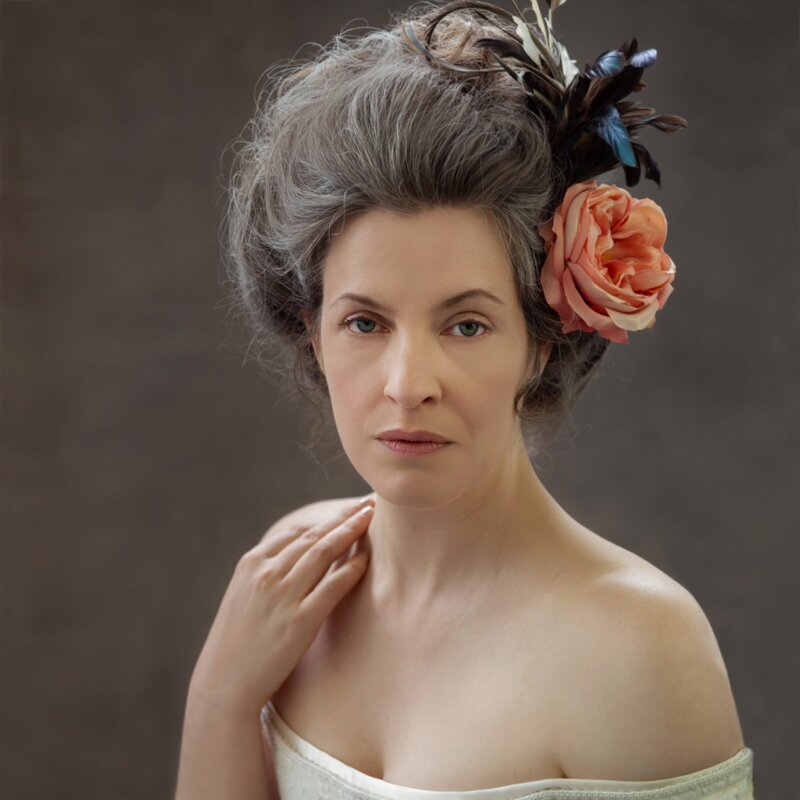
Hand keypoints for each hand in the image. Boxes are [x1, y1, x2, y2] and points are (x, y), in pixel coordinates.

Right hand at [188, 497, 374, 716]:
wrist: (224, 683)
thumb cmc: (236, 642)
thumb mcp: (243, 596)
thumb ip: (266, 573)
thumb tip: (297, 556)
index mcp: (250, 564)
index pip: (295, 533)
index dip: (324, 520)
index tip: (344, 512)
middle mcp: (266, 574)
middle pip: (314, 536)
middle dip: (343, 517)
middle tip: (367, 503)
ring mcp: (283, 596)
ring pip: (324, 552)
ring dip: (351, 531)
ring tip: (370, 519)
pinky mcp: (299, 621)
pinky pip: (332, 586)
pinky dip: (351, 569)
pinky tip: (365, 559)